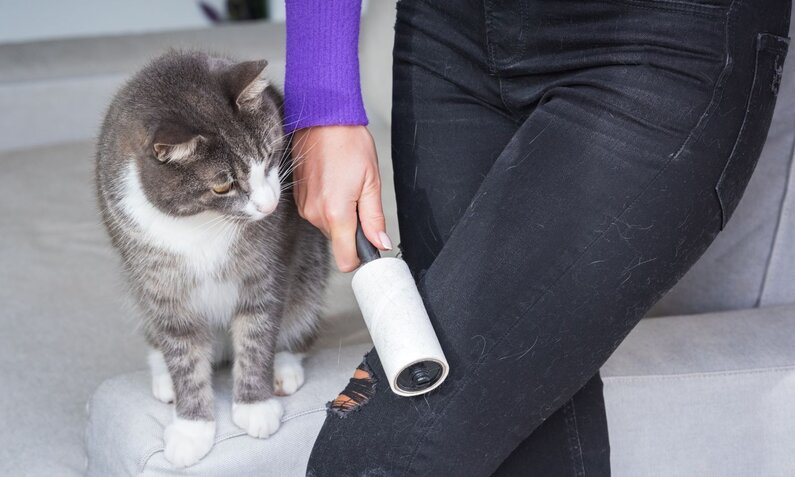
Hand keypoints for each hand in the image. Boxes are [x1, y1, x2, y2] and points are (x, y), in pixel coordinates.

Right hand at [291, 125, 391, 271]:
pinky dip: (328, 205)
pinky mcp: (298, 199)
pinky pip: (318, 214)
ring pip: (329, 227)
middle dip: (352, 228)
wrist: (322, 119)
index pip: (346, 259)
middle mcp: (316, 214)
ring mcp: (304, 207)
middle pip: (339, 241)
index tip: (369, 247)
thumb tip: (380, 243)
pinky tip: (334, 183)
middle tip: (360, 200)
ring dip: (340, 215)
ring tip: (345, 186)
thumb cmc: (348, 143)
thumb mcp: (371, 182)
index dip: (360, 257)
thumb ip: (374, 218)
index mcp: (337, 213)